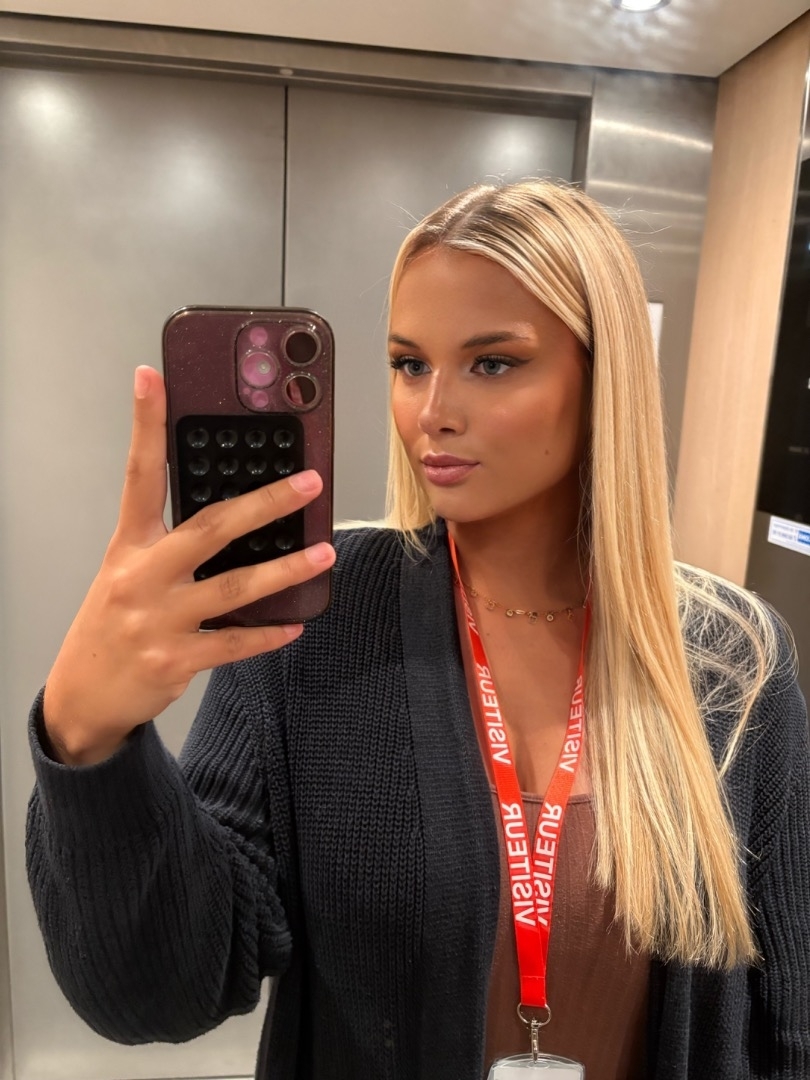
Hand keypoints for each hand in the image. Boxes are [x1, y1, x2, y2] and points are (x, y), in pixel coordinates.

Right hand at [43, 366, 334, 764]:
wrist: (82, 694)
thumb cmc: (112, 623)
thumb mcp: (126, 572)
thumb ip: (167, 542)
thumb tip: (232, 515)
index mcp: (128, 545)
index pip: (138, 474)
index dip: (144, 423)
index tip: (151, 378)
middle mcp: (142, 576)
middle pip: (210, 528)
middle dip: (265, 503)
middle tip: (308, 484)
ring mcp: (158, 620)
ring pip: (234, 587)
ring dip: (285, 570)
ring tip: (323, 553)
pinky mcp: (175, 659)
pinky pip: (233, 643)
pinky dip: (267, 633)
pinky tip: (295, 623)